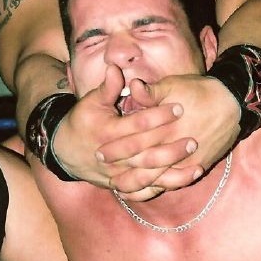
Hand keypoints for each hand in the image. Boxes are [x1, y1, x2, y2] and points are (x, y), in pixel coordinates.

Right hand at [52, 65, 191, 188]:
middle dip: (171, 149)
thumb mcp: (90, 102)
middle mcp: (113, 157)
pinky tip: (179, 182)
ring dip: (172, 174)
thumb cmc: (82, 122)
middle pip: (146, 155)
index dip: (159, 116)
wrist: (64, 152)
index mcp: (107, 132)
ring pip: (147, 178)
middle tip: (194, 139)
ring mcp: (116, 175)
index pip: (138, 124)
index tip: (179, 107)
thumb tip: (115, 68)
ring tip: (196, 166)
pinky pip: (142, 192)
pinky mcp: (119, 186)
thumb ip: (107, 88)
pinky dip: (162, 189)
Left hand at [101, 74, 239, 198]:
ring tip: (117, 187)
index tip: (99, 151)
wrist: (234, 104)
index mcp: (167, 126)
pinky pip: (174, 183)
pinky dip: (156, 189)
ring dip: (136, 184)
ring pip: (157, 178)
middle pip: (143, 162)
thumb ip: (151, 91)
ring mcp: (188, 160)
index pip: (135, 140)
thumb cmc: (202, 91)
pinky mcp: (198, 167)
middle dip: (121, 168)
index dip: (116, 147)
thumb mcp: (175, 85)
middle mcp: (176, 146)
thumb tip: (131, 86)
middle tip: (103, 173)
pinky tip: (143, 192)